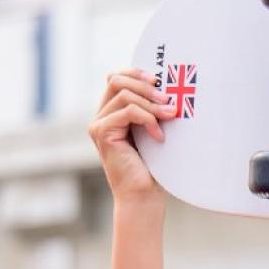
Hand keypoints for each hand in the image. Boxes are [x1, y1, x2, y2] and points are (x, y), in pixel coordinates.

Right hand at [89, 68, 173, 203]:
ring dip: (151, 104)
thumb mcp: (154, 130)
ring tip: (170, 116)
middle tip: (169, 101)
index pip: (116, 78)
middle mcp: (101, 116)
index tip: (159, 80)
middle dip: (146, 86)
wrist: (143, 195)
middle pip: (117, 80)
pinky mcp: (101, 133)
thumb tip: (169, 87)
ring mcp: (98, 124)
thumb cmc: (153, 167)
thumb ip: (152, 109)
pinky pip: (128, 111)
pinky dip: (148, 119)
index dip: (136, 73)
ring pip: (124, 95)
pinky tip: (159, 136)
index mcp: (111, 113)